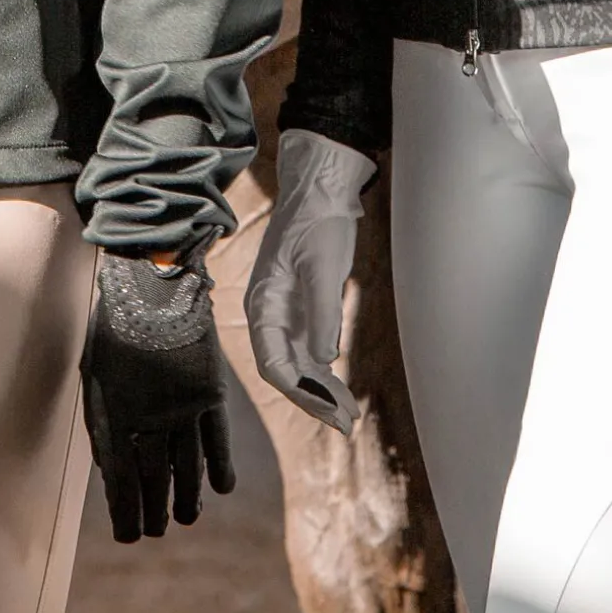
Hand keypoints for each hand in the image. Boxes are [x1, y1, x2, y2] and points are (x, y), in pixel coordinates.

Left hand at [81, 251, 234, 542]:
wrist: (152, 278)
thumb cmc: (114, 323)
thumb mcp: (94, 372)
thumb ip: (102, 421)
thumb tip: (112, 469)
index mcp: (114, 412)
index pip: (121, 479)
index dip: (124, 512)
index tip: (128, 536)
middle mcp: (150, 416)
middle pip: (154, 478)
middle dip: (153, 510)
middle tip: (155, 532)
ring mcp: (183, 404)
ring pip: (186, 466)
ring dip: (186, 497)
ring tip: (186, 519)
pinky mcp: (210, 389)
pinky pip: (217, 438)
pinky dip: (220, 466)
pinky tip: (222, 489)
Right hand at [244, 127, 373, 434]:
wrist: (322, 189)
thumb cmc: (318, 223)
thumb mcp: (322, 267)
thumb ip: (323, 314)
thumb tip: (325, 359)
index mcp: (264, 304)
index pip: (273, 362)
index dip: (299, 390)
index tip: (326, 408)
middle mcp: (270, 314)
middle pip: (285, 370)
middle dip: (312, 399)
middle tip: (343, 422)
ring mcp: (286, 313)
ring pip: (298, 365)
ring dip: (320, 391)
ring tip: (348, 416)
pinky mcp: (303, 308)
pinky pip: (309, 351)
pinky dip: (324, 372)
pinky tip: (341, 390)